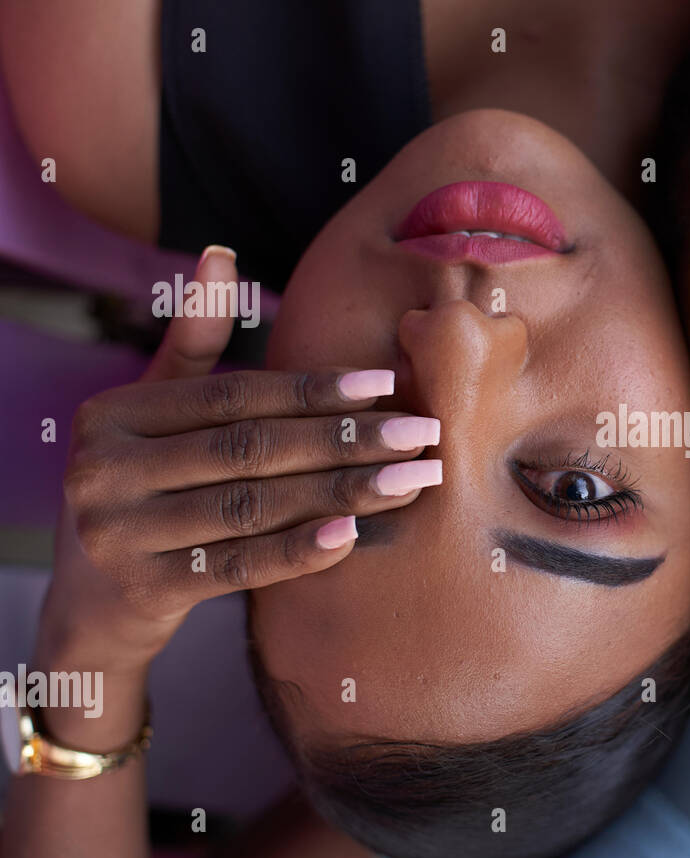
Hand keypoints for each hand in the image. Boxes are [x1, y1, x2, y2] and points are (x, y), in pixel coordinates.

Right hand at [40, 246, 442, 665]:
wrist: (92, 599)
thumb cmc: (144, 489)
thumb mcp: (154, 416)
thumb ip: (193, 344)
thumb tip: (221, 253)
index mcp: (113, 415)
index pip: (234, 398)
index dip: (314, 391)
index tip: (387, 385)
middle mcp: (103, 469)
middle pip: (251, 449)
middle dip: (348, 440)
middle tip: (424, 435)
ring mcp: (118, 533)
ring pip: (253, 506)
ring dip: (343, 492)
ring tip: (413, 479)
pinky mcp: (143, 591)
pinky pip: (239, 567)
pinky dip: (298, 551)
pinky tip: (353, 535)